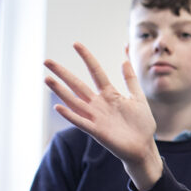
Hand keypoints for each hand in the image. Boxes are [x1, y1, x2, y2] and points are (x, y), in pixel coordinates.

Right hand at [45, 43, 162, 190]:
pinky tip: (57, 106)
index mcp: (110, 95)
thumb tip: (125, 60)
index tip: (76, 44)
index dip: (87, 58)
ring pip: (74, 101)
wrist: (144, 147)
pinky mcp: (96, 131)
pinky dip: (69, 114)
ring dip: (60, 91)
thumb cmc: (141, 124)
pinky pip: (80, 121)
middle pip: (78, 85)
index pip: (96, 72)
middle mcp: (99, 104)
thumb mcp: (138, 98)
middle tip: (47, 61)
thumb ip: (130, 80)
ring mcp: (96, 117)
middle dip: (63, 73)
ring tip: (47, 79)